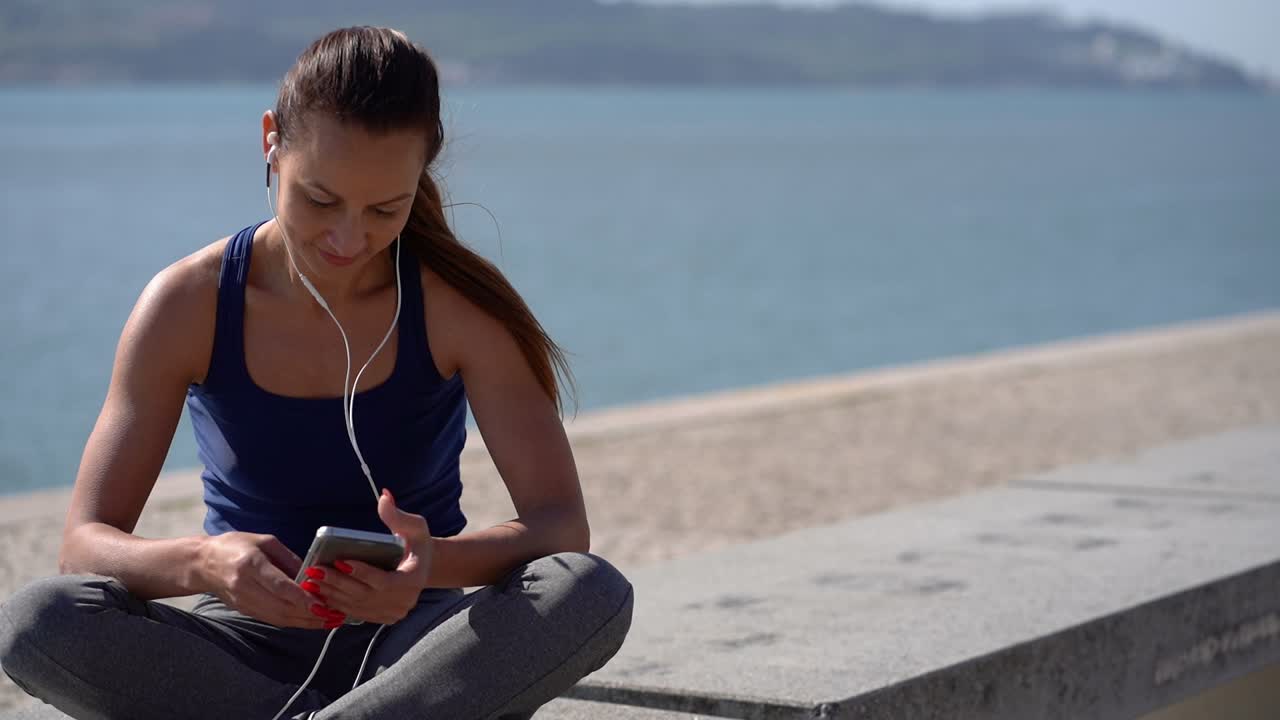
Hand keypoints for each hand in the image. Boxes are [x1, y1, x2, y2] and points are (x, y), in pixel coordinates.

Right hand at [199, 531, 332, 629]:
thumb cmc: (236, 545)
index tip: (322, 604)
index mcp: (251, 564)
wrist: (203, 563)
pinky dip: (294, 621)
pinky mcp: (244, 610)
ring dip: (305, 622)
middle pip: (281, 606)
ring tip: (329, 621)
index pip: (279, 586)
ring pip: (278, 617)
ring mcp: (243, 601)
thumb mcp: (265, 542)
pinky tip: (311, 620)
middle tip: (335, 615)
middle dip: (310, 614)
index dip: (301, 598)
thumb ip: (289, 559)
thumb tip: (312, 576)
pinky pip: (272, 619)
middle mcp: (245, 586)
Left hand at [298, 488, 434, 625]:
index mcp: (414, 581)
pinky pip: (355, 613)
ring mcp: (393, 613)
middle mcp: (405, 602)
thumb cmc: (416, 543)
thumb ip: (397, 515)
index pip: (383, 581)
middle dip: (338, 583)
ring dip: (332, 594)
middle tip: (315, 570)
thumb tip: (383, 495)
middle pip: (365, 595)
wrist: (423, 566)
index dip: (361, 573)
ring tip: (312, 580)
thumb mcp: (414, 526)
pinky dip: (336, 604)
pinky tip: (320, 592)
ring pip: (357, 606)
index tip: (339, 560)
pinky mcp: (382, 618)